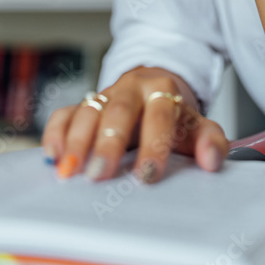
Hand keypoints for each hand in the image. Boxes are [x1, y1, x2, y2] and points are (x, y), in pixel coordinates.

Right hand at [40, 66, 228, 182]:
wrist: (153, 90)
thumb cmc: (173, 118)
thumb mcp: (196, 126)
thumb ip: (210, 141)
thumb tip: (212, 161)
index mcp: (163, 91)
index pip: (159, 115)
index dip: (154, 144)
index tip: (148, 175)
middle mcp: (131, 89)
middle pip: (119, 111)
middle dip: (108, 143)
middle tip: (99, 174)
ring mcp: (104, 96)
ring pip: (88, 112)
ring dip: (77, 142)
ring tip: (69, 172)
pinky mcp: (83, 105)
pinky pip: (64, 113)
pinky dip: (56, 132)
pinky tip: (52, 155)